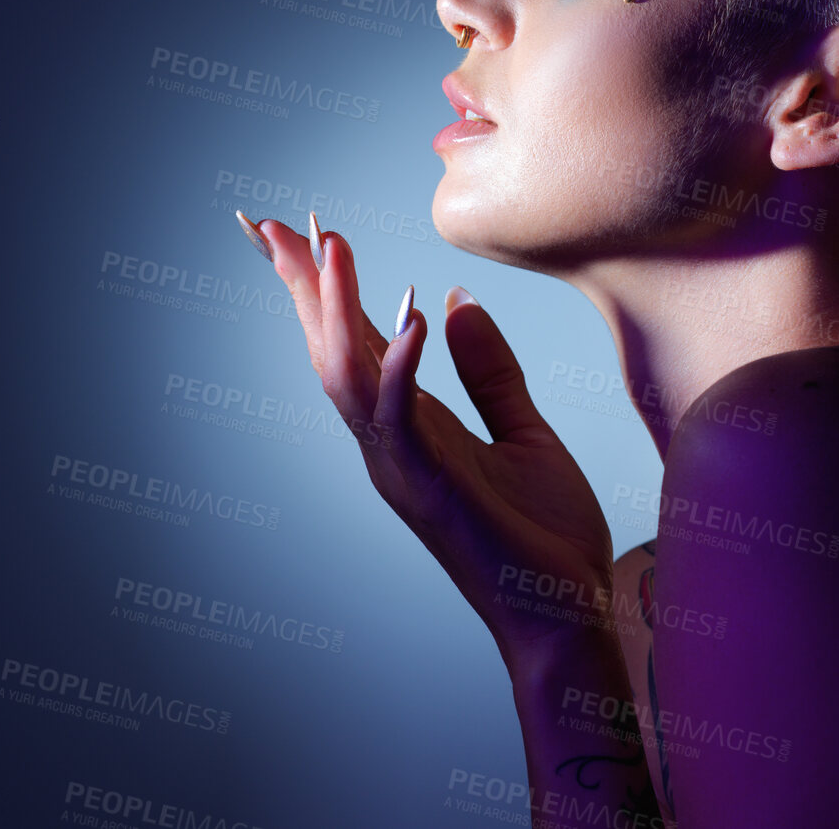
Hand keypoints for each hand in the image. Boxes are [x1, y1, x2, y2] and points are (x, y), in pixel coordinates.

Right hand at [252, 216, 616, 663]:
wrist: (566, 616)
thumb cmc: (546, 536)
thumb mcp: (524, 434)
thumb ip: (490, 373)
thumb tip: (455, 303)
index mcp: (412, 429)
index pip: (356, 346)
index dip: (329, 289)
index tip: (309, 231)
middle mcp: (391, 446)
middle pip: (328, 351)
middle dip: (303, 286)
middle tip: (273, 223)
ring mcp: (403, 469)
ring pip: (347, 376)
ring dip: (337, 308)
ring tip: (330, 244)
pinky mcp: (431, 489)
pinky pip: (404, 419)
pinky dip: (400, 366)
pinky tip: (411, 318)